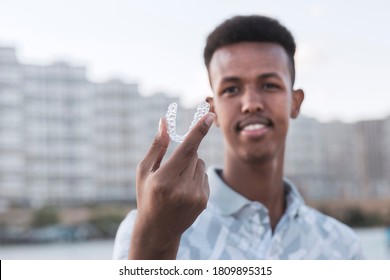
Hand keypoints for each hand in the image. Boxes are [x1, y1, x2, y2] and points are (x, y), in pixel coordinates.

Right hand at [129, 112, 214, 258]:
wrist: (158, 229)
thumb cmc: (147, 196)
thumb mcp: (144, 171)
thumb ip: (157, 145)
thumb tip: (164, 121)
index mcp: (164, 180)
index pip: (186, 149)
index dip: (198, 130)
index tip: (210, 115)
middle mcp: (182, 189)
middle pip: (195, 155)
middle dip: (186, 154)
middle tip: (173, 168)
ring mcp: (196, 196)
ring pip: (202, 164)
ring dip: (192, 165)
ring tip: (178, 182)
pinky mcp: (204, 201)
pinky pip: (205, 176)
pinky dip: (197, 177)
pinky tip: (185, 190)